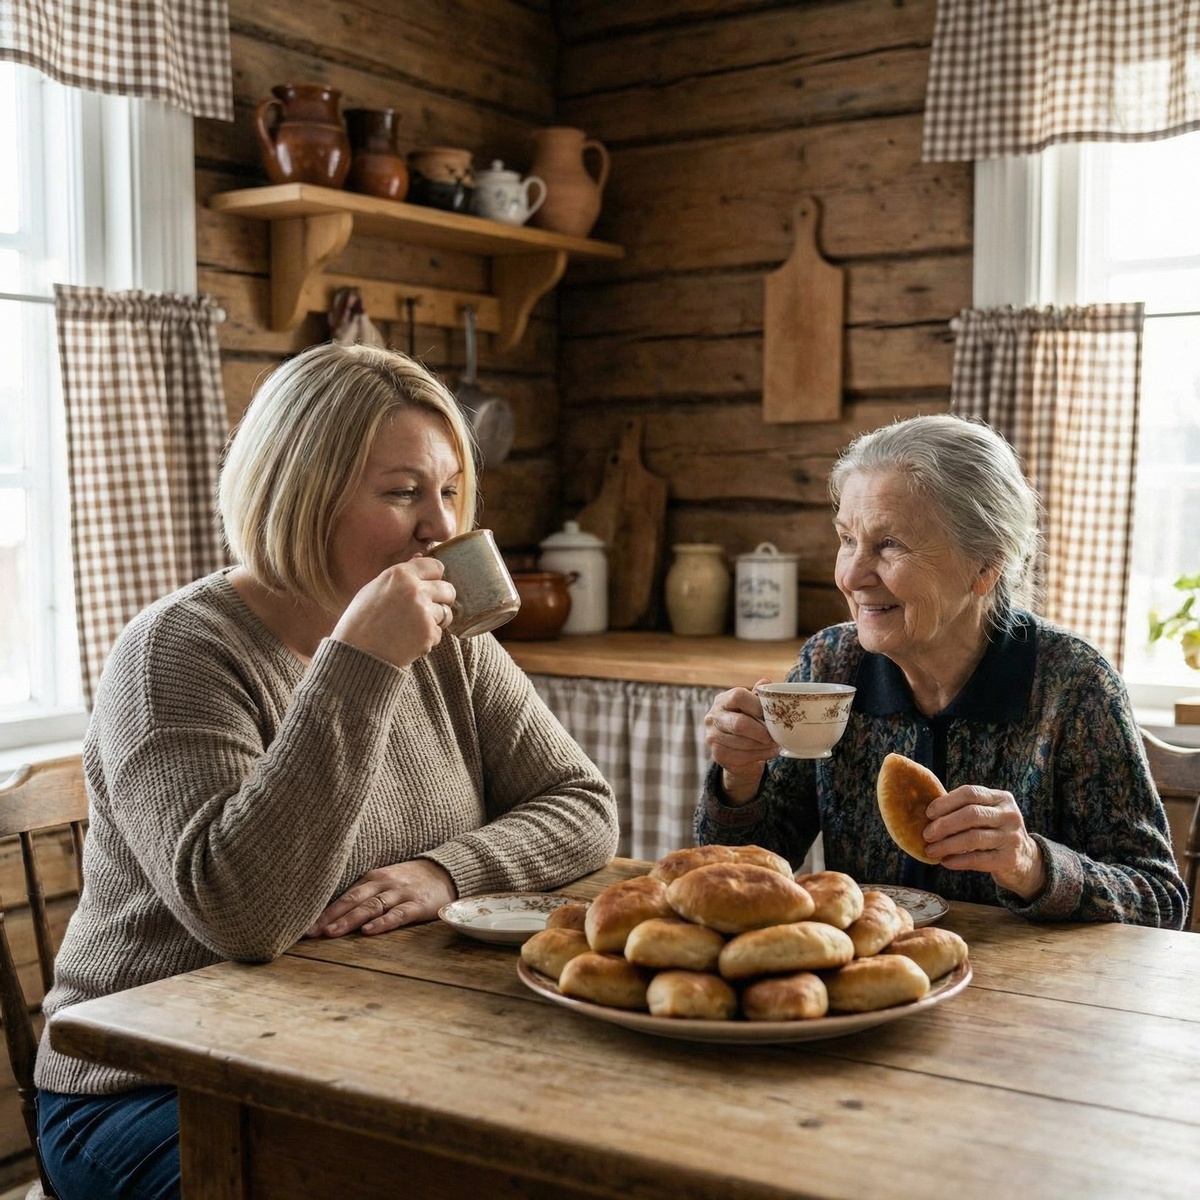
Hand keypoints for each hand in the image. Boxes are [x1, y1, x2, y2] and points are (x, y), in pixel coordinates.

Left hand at [304, 859, 457, 937]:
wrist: (446, 871)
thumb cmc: (410, 880)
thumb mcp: (385, 881)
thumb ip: (363, 894)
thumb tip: (332, 915)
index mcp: (371, 878)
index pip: (343, 896)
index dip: (323, 911)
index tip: (303, 927)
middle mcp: (383, 883)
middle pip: (352, 900)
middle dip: (329, 916)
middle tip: (310, 932)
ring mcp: (400, 893)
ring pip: (370, 907)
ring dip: (349, 920)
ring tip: (331, 933)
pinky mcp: (417, 904)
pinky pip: (397, 914)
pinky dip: (382, 923)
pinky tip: (369, 931)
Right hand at [331, 558, 456, 668]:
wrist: (356, 654)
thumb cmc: (361, 621)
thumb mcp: (374, 588)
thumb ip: (401, 574)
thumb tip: (421, 557)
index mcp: (400, 574)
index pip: (437, 566)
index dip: (434, 578)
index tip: (427, 588)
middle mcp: (414, 589)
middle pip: (448, 589)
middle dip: (441, 600)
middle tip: (425, 611)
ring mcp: (423, 611)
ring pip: (446, 612)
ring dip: (435, 621)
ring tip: (413, 629)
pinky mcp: (428, 633)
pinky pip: (439, 633)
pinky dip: (428, 639)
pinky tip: (409, 642)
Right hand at [703, 678, 777, 804]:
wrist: (735, 749)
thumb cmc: (747, 722)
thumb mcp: (752, 706)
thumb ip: (758, 696)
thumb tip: (766, 682)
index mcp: (723, 700)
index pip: (738, 696)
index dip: (757, 705)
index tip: (771, 714)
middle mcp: (713, 717)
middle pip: (740, 723)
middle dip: (762, 731)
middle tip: (776, 736)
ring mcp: (712, 736)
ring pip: (743, 742)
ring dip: (763, 746)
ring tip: (775, 745)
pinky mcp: (717, 754)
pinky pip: (742, 756)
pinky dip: (759, 755)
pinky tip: (768, 752)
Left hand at [923, 786, 1046, 899]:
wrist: (1025, 859)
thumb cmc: (994, 832)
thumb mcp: (987, 814)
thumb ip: (965, 809)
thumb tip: (928, 814)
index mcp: (1001, 798)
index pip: (970, 793)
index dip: (946, 802)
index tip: (928, 813)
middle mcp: (1010, 815)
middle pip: (971, 814)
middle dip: (944, 824)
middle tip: (926, 834)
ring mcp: (1011, 837)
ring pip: (973, 838)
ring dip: (947, 845)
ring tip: (930, 850)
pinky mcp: (1009, 859)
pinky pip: (978, 859)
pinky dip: (958, 860)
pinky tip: (945, 861)